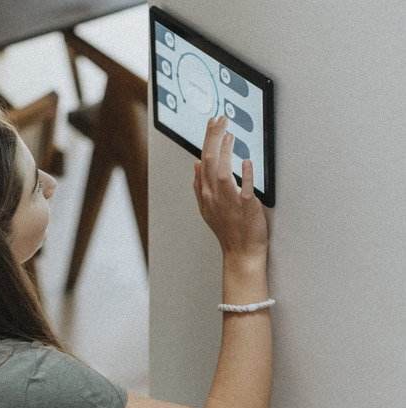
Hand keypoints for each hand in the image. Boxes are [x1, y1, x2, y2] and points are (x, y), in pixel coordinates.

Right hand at [193, 116, 267, 260]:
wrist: (240, 251)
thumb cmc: (227, 230)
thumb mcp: (206, 207)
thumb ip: (199, 185)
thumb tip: (196, 164)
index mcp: (205, 192)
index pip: (204, 159)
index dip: (207, 139)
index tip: (212, 123)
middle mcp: (214, 195)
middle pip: (210, 161)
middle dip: (213, 137)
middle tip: (219, 120)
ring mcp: (229, 201)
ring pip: (222, 172)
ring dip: (225, 152)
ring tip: (229, 135)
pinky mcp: (247, 207)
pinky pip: (245, 189)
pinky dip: (245, 174)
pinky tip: (246, 161)